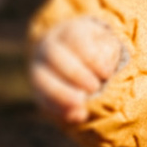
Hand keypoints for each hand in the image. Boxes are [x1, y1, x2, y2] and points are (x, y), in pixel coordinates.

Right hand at [30, 12, 131, 126]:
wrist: (75, 54)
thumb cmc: (98, 48)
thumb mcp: (107, 44)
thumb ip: (108, 55)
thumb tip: (105, 74)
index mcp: (69, 31)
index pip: (75, 38)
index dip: (91, 57)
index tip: (107, 73)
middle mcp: (49, 46)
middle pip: (54, 55)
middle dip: (75, 73)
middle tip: (95, 87)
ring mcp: (40, 67)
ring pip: (42, 78)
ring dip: (61, 93)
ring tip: (81, 103)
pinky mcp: (39, 88)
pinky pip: (42, 98)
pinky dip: (59, 109)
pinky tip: (78, 116)